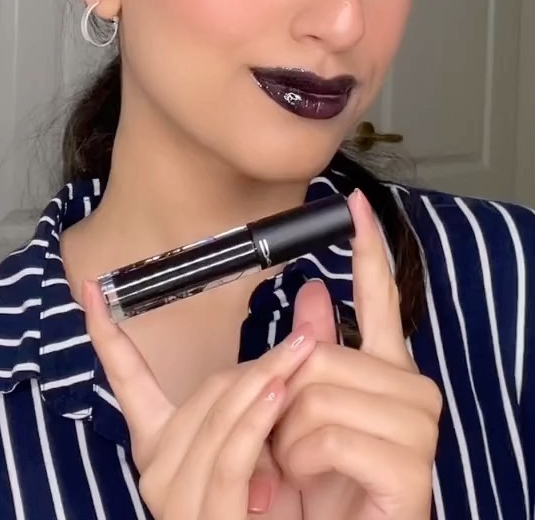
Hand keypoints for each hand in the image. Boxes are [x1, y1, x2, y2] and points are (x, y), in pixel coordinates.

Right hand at [83, 280, 314, 518]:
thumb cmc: (280, 504)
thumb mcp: (273, 430)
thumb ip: (288, 362)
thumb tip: (313, 295)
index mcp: (162, 440)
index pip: (128, 381)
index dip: (109, 335)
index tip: (93, 292)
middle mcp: (158, 464)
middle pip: (207, 391)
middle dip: (257, 364)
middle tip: (303, 343)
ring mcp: (174, 494)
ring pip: (219, 416)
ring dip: (265, 383)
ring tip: (301, 358)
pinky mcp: (201, 516)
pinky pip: (230, 455)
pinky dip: (256, 421)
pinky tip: (279, 394)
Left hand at [269, 189, 441, 519]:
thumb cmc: (312, 494)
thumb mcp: (295, 420)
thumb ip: (307, 357)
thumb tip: (313, 291)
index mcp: (382, 372)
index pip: (380, 298)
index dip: (369, 251)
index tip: (357, 206)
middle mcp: (408, 391)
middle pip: (319, 354)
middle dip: (280, 402)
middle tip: (281, 444)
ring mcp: (417, 429)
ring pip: (318, 393)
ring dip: (285, 438)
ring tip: (295, 469)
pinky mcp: (411, 470)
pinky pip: (330, 436)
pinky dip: (301, 463)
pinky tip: (311, 483)